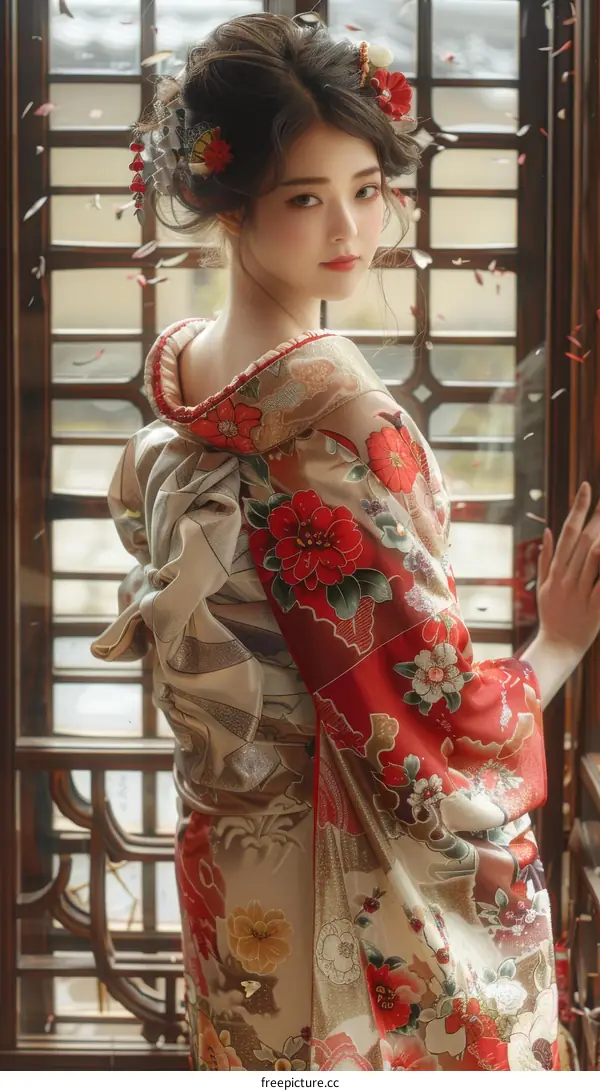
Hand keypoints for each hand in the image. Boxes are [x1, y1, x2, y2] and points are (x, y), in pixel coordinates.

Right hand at [536, 481, 599, 658]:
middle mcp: (567, 577)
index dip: (578, 508)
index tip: (586, 487)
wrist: (558, 646)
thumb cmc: (553, 615)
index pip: (567, 531)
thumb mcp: (544, 586)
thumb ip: (546, 558)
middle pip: (583, 540)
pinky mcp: (594, 607)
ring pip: (594, 558)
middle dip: (596, 516)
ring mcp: (580, 592)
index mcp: (556, 570)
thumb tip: (548, 531)